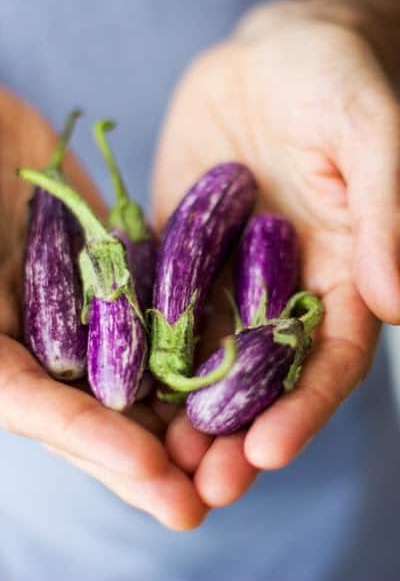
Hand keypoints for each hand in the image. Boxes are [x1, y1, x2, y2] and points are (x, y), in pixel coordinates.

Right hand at [0, 89, 206, 529]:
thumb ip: (4, 370)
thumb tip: (23, 408)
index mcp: (8, 358)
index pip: (58, 421)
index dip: (107, 456)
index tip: (167, 493)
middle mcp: (55, 339)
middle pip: (111, 407)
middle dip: (160, 452)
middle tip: (212, 495)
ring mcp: (94, 301)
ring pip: (147, 358)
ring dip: (190, 399)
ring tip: (243, 439)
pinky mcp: (125, 262)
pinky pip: (164, 296)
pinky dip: (196, 324)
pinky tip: (241, 348)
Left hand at [153, 0, 399, 507]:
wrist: (270, 53)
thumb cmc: (331, 80)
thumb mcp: (366, 130)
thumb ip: (385, 212)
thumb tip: (399, 302)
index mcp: (342, 275)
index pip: (329, 359)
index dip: (303, 408)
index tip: (267, 451)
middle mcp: (285, 289)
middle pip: (263, 376)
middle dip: (236, 432)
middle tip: (204, 483)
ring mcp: (230, 275)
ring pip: (207, 355)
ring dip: (184, 409)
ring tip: (156, 457)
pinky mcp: (181, 252)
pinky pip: (160, 305)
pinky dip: (143, 348)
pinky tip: (119, 384)